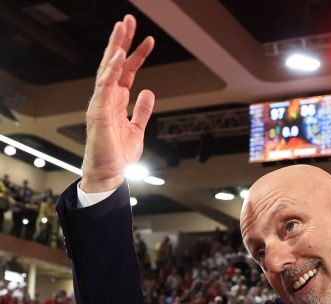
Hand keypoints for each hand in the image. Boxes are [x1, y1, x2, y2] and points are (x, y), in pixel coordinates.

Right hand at [81, 14, 154, 192]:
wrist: (109, 175)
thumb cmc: (118, 155)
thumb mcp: (137, 129)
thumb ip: (141, 110)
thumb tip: (148, 92)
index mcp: (116, 100)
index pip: (127, 71)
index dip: (137, 54)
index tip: (149, 40)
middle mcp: (107, 97)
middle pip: (114, 63)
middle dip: (121, 41)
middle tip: (128, 20)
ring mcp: (101, 103)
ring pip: (107, 69)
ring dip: (115, 47)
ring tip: (122, 28)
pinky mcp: (98, 112)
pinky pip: (104, 87)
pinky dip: (111, 71)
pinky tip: (118, 56)